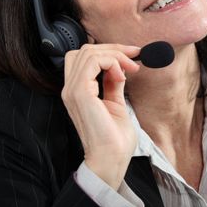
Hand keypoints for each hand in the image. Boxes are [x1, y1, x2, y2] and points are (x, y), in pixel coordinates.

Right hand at [62, 44, 140, 189]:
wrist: (112, 159)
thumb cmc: (114, 139)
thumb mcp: (116, 103)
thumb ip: (113, 83)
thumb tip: (119, 67)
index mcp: (77, 91)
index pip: (84, 57)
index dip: (108, 51)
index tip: (132, 55)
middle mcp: (71, 89)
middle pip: (85, 50)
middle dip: (113, 48)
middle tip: (135, 55)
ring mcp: (73, 90)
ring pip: (88, 52)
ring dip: (115, 54)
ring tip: (131, 67)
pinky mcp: (81, 93)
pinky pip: (93, 62)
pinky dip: (111, 62)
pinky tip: (122, 75)